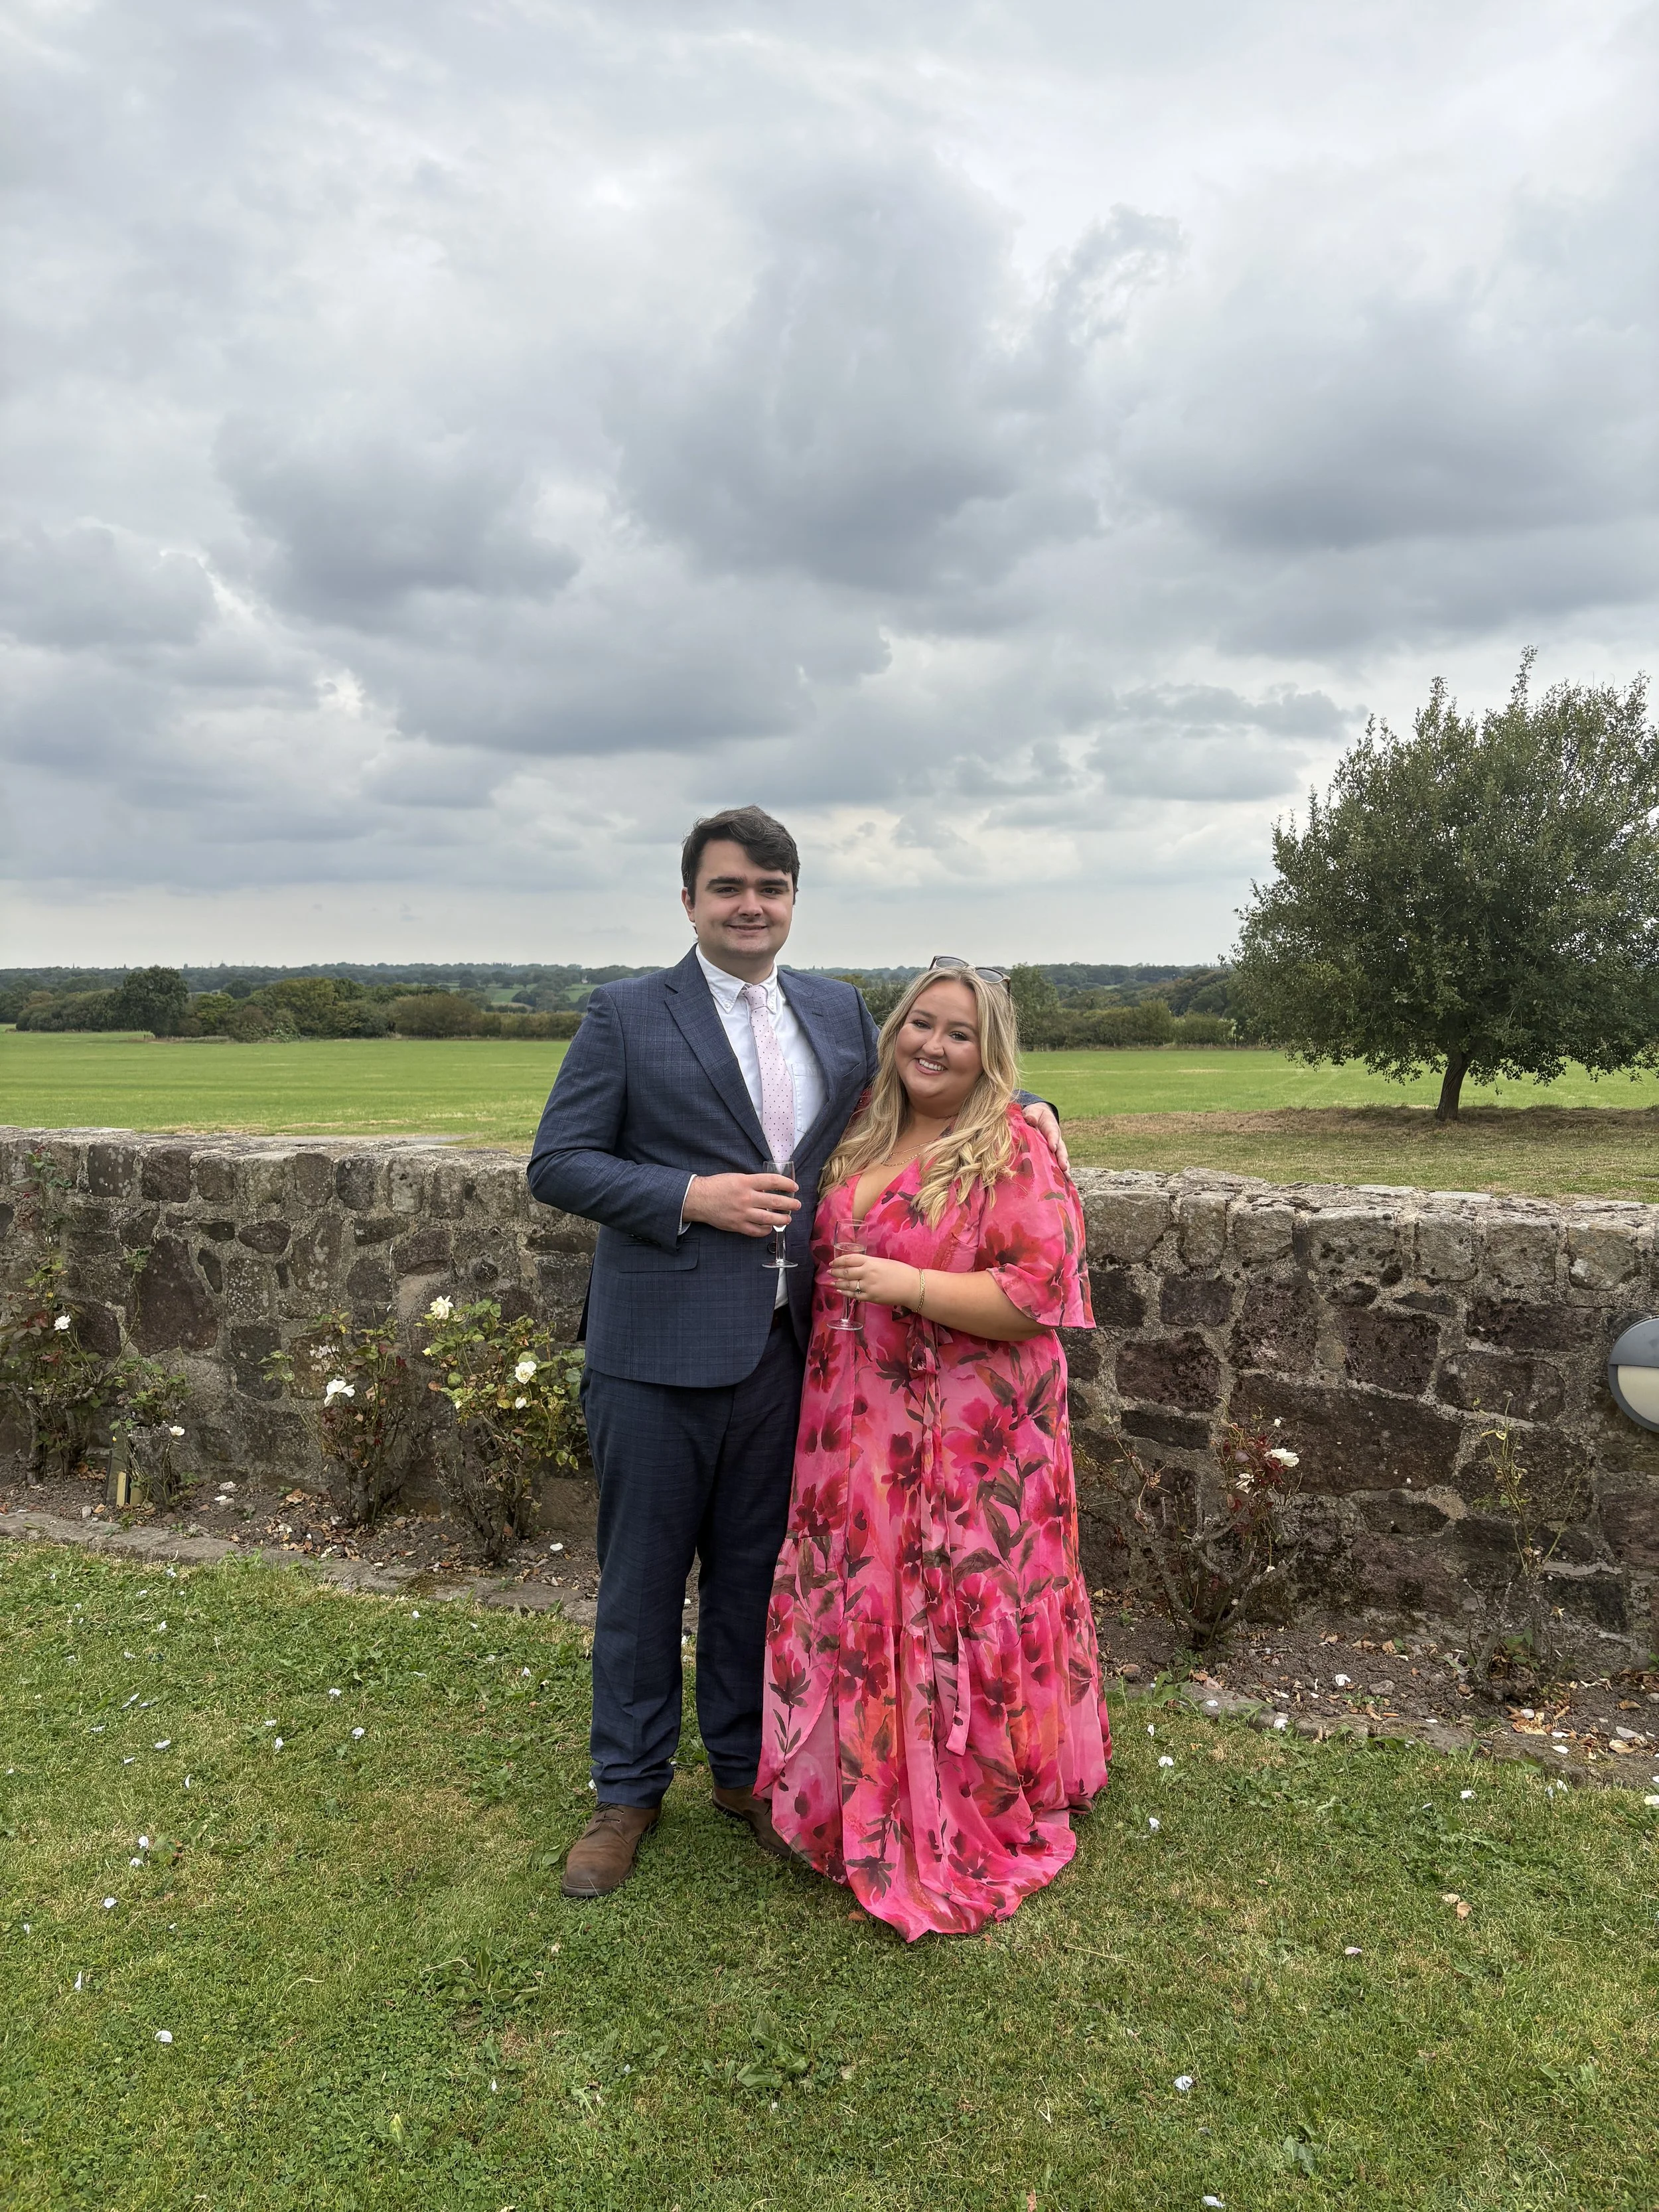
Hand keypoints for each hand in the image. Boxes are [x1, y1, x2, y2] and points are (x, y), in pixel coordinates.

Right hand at [683, 1171, 799, 1238]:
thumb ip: (753, 1183)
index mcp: (746, 1182)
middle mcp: (746, 1198)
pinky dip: (765, 1230)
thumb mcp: (736, 1177)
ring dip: (782, 1219)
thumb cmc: (717, 1186)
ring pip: (768, 1219)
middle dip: (790, 1204)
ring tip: (788, 1218)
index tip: (794, 1187)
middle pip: (775, 1202)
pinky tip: (769, 1228)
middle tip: (797, 1205)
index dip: (787, 1184)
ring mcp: (742, 1213)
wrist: (698, 1199)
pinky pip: (756, 1231)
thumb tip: (769, 1188)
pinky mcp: (737, 1226)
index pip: (773, 1181)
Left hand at [827, 1252, 917, 1308]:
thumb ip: (870, 1263)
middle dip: (835, 1272)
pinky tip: (841, 1291)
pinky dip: (846, 1293)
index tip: (832, 1262)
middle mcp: (867, 1273)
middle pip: (846, 1272)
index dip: (839, 1261)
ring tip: (832, 1282)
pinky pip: (854, 1295)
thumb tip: (857, 1265)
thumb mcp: (884, 1262)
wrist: (912, 1287)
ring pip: (848, 1285)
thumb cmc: (901, 1272)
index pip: (849, 1259)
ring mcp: (868, 1287)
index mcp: (871, 1262)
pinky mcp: (870, 1298)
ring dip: (838, 1283)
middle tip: (829, 1272)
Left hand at [1021, 1100, 1068, 1174]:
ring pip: (1061, 1159)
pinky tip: (1062, 1185)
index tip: (1052, 1147)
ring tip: (1066, 1178)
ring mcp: (1055, 1149)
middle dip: (1062, 1158)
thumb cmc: (1034, 1115)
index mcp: (1051, 1127)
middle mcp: (1056, 1140)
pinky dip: (1060, 1175)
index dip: (1053, 1140)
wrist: (1037, 1118)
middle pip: (1061, 1149)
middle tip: (1064, 1167)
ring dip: (1064, 1169)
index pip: (1053, 1133)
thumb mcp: (1032, 1112)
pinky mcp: (1052, 1157)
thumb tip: (1031, 1119)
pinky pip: (1057, 1166)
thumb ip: (1032, 1115)